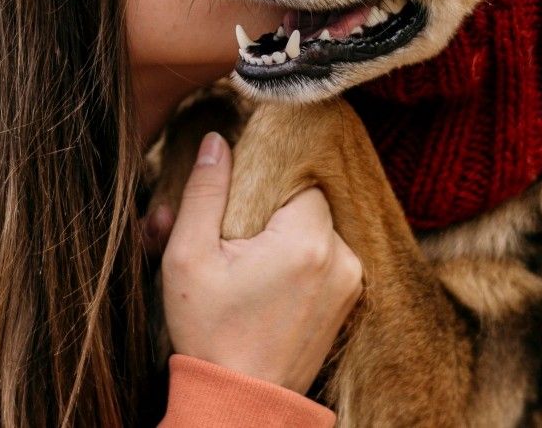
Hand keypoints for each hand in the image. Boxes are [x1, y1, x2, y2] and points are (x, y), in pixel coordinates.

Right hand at [159, 131, 362, 393]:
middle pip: (310, 203)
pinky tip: (272, 281)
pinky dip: (304, 261)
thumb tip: (218, 141)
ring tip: (252, 264)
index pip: (299, 177)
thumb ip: (204, 192)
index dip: (267, 184)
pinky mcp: (350, 304)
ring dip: (290, 236)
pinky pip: (329, 260)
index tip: (240, 204)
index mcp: (307, 239)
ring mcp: (352, 283)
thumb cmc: (209, 332)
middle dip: (274, 212)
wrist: (239, 402)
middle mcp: (342, 257)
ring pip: (320, 231)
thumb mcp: (189, 257)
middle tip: (239, 238)